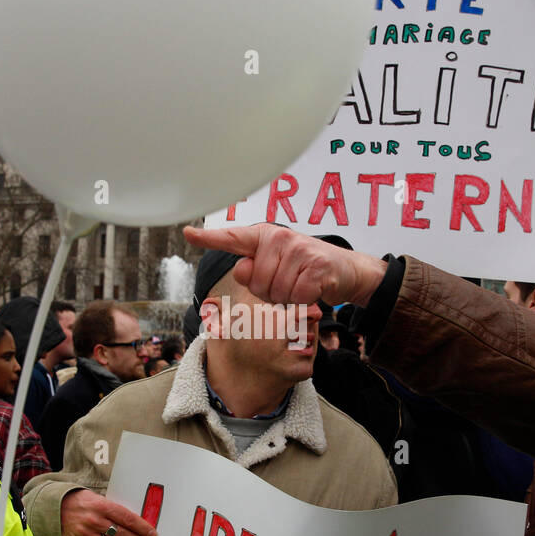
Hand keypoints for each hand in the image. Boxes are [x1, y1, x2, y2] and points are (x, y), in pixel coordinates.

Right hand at [60, 487, 156, 535]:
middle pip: (123, 534)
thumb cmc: (79, 502)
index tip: (151, 533)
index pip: (127, 518)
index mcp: (100, 505)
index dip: (142, 527)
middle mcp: (93, 519)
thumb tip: (135, 522)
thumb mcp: (97, 499)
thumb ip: (114, 509)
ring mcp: (85, 533)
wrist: (54, 507)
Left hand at [183, 223, 387, 306]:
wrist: (346, 271)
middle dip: (271, 292)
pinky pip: (295, 298)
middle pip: (255, 283)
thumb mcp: (275, 270)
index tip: (188, 233)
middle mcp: (279, 237)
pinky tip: (313, 289)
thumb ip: (253, 272)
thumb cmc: (305, 270)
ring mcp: (298, 250)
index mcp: (264, 237)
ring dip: (288, 298)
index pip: (232, 237)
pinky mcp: (315, 266)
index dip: (209, 238)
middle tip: (290, 282)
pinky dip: (303, 302)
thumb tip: (242, 268)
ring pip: (275, 293)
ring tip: (302, 285)